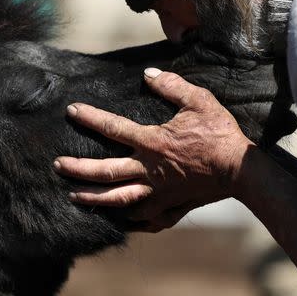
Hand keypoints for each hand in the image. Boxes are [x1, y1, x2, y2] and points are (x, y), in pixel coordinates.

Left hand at [54, 68, 253, 231]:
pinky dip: (128, 220)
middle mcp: (149, 170)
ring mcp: (157, 192)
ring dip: (93, 197)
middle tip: (57, 165)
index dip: (90, 118)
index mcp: (152, 142)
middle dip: (77, 168)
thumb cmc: (219, 133)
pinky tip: (117, 219)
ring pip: (117, 199)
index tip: (72, 111)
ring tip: (72, 195)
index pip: (113, 128)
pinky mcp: (169, 207)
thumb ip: (171, 86)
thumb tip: (148, 74)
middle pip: (105, 171)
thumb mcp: (198, 100)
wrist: (239, 169)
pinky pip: (143, 218)